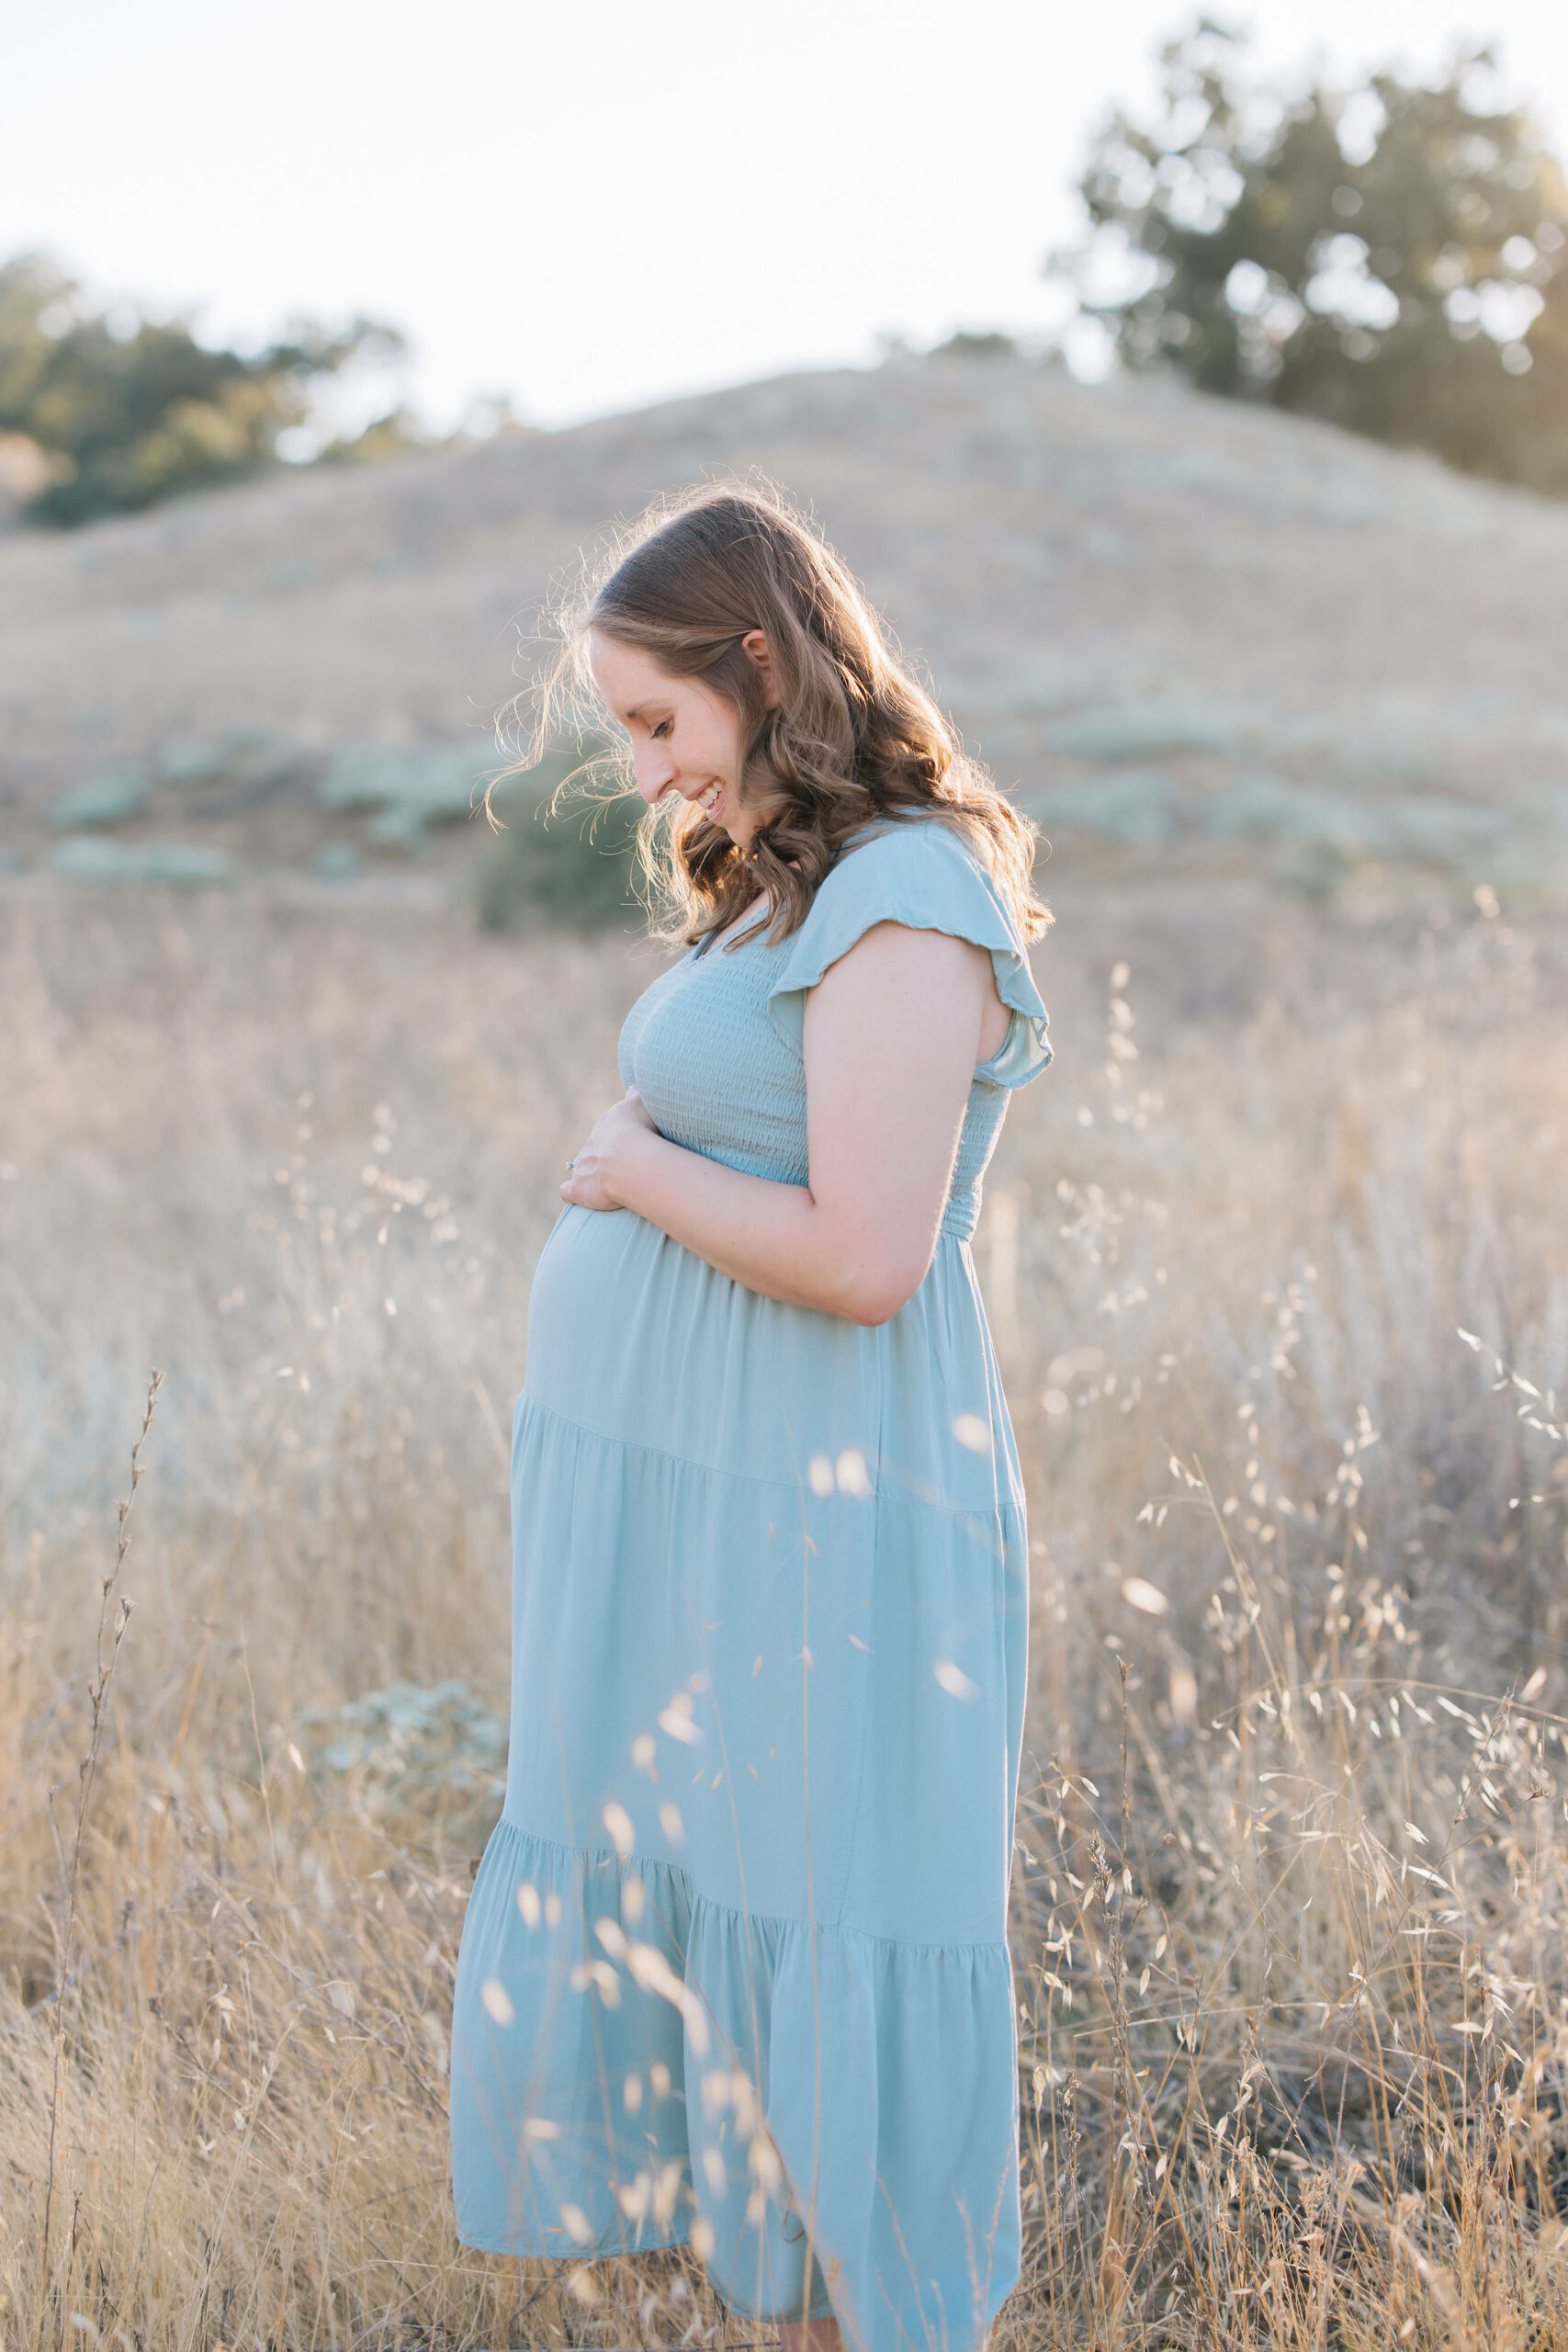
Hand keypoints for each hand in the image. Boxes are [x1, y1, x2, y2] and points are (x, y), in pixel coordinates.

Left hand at [560, 1087, 659, 1210]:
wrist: (630, 1158)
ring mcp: (583, 1167)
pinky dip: (571, 1192)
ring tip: (608, 1184)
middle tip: (626, 1167)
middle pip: (596, 1149)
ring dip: (590, 1175)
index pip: (610, 1129)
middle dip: (606, 1156)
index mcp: (607, 1125)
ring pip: (582, 1168)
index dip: (620, 1137)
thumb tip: (632, 1088)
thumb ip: (637, 1095)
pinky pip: (568, 1191)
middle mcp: (591, 1145)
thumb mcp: (642, 1103)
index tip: (632, 1143)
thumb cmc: (641, 1130)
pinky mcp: (579, 1189)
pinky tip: (579, 1195)